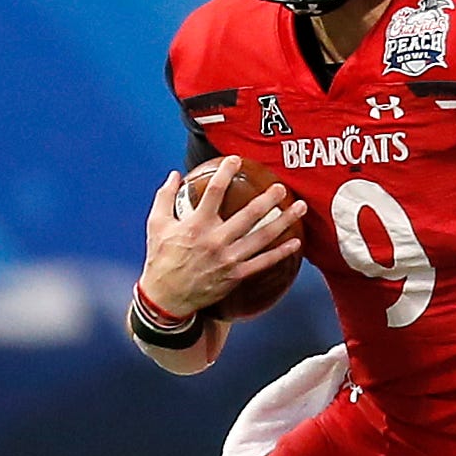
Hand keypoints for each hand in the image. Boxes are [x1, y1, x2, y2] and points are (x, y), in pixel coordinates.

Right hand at [139, 158, 306, 315]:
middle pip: (248, 215)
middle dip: (268, 199)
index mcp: (195, 225)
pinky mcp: (236, 274)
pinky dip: (281, 252)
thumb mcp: (156, 224)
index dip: (226, 173)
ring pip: (262, 237)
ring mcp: (228, 258)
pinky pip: (264, 262)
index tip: (236, 160)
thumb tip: (174, 175)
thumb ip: (165, 197)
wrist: (167, 295)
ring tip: (299, 207)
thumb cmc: (161, 257)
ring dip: (284, 221)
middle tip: (282, 186)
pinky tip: (295, 242)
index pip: (213, 192)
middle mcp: (215, 240)